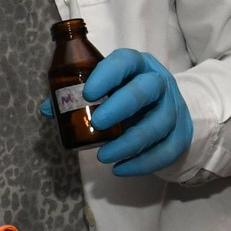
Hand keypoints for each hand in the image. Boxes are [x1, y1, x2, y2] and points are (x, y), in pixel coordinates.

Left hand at [85, 49, 192, 176]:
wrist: (163, 108)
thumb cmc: (124, 95)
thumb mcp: (105, 89)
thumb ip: (76, 96)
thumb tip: (50, 109)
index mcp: (136, 66)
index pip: (125, 61)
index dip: (107, 75)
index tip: (88, 93)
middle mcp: (158, 82)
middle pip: (148, 89)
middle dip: (121, 106)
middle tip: (96, 123)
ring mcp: (173, 108)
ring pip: (159, 124)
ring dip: (129, 143)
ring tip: (103, 156)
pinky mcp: (180, 133)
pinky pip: (167, 150)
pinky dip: (143, 163)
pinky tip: (120, 169)